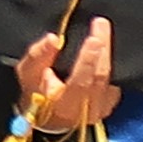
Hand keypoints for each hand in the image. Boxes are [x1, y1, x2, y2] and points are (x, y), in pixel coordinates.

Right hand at [15, 19, 119, 133]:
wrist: (49, 118)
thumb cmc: (35, 92)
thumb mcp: (27, 74)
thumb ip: (38, 57)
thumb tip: (54, 38)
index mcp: (65, 105)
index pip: (80, 82)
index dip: (88, 60)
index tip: (94, 39)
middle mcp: (88, 109)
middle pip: (100, 76)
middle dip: (102, 48)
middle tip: (100, 24)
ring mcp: (103, 108)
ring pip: (110, 77)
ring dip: (108, 52)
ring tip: (102, 29)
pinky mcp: (111, 103)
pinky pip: (115, 79)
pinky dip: (111, 62)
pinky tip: (106, 47)